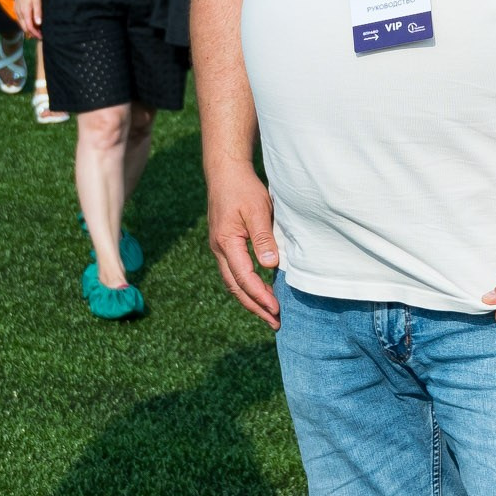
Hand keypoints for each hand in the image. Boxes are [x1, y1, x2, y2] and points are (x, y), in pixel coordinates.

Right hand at [15, 0, 41, 36]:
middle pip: (24, 28)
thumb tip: (38, 24)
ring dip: (28, 29)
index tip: (41, 37)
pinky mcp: (16, 8)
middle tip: (39, 36)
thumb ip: (37, 13)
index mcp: (25, 12)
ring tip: (36, 31)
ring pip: (21, 24)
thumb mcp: (37, 1)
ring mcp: (16, 11)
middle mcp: (19, 13)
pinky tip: (29, 23)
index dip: (35, 33)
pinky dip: (25, 23)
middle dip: (32, 33)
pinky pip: (20, 19)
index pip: (29, 27)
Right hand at [206, 162, 279, 328]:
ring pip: (233, 282)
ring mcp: (220, 248)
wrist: (225, 173)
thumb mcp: (258, 211)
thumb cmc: (243, 189)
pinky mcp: (225, 244)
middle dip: (255, 307)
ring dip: (250, 299)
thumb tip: (270, 267)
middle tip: (274, 322)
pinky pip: (234, 272)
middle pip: (235, 287)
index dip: (260, 296)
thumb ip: (264, 239)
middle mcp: (219, 249)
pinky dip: (246, 286)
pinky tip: (260, 290)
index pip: (244, 278)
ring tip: (268, 313)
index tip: (276, 309)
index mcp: (226, 243)